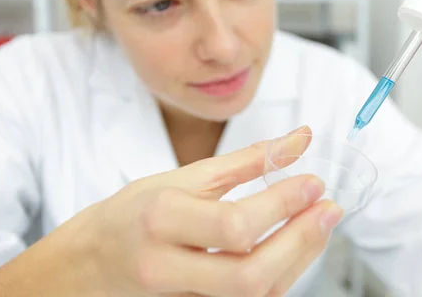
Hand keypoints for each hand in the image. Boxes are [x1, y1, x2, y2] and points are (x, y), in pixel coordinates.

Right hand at [0, 126, 341, 296]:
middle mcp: (167, 268)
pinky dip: (282, 275)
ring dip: (299, 259)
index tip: (314, 182)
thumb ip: (245, 161)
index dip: (283, 206)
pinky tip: (294, 247)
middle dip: (301, 242)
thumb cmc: (134, 214)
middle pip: (250, 275)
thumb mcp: (183, 177)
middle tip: (329, 208)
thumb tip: (299, 141)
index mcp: (161, 220)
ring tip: (319, 224)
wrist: (91, 263)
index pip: (234, 226)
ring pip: (255, 295)